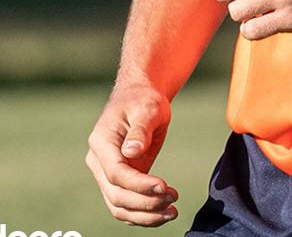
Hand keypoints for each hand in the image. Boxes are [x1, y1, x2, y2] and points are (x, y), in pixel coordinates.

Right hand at [86, 83, 177, 226]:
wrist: (140, 97)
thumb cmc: (143, 99)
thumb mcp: (146, 108)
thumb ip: (139, 130)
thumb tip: (131, 152)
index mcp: (101, 142)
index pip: (116, 173)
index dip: (139, 185)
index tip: (163, 186)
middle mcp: (99, 161)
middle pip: (116, 195)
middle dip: (145, 203)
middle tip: (172, 200)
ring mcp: (107, 173)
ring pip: (119, 206)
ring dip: (145, 215)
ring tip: (172, 211)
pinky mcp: (119, 180)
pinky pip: (126, 204)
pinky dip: (143, 214)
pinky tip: (164, 212)